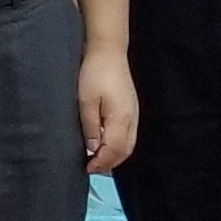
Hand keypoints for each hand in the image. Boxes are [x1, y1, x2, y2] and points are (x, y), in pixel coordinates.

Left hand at [79, 45, 140, 171]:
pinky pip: (129, 135)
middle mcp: (132, 119)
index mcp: (121, 118)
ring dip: (115, 155)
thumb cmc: (94, 74)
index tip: (87, 169)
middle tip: (92, 167)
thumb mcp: (86, 101)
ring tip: (98, 159)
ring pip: (129, 143)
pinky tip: (106, 144)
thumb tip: (93, 149)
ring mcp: (134, 113)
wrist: (109, 52)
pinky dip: (119, 145)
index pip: (114, 150)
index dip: (102, 163)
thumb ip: (91, 126)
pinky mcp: (132, 108)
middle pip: (125, 150)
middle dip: (110, 162)